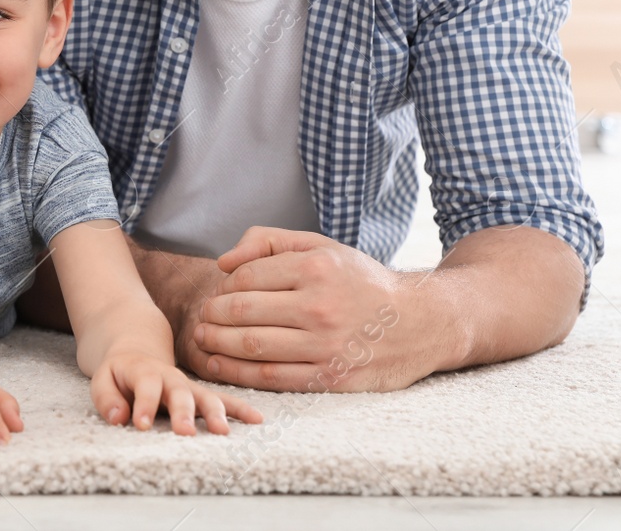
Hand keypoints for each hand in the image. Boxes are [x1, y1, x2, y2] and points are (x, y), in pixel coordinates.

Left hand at [91, 345, 262, 433]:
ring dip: (215, 413)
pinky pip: (223, 400)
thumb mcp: (103, 379)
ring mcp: (189, 387)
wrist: (138, 351)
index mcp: (144, 372)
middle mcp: (171, 378)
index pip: (145, 387)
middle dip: (183, 412)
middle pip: (180, 393)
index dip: (144, 405)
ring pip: (206, 396)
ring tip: (222, 431)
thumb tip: (118, 418)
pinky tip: (257, 419)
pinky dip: (240, 409)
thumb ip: (106, 398)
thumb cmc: (119, 373)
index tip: (141, 424)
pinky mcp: (201, 395)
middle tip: (185, 432)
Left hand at [192, 227, 412, 391]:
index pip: (247, 278)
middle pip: (243, 312)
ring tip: (202, 339)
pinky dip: (238, 373)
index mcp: (316, 268)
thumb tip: (224, 262)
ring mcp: (326, 345)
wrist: (420, 322)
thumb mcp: (321, 246)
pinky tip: (219, 364)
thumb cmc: (360, 281)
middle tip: (201, 318)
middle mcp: (320, 307)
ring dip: (217, 344)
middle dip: (212, 316)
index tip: (216, 294)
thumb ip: (270, 242)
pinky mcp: (332, 378)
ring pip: (253, 347)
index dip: (222, 288)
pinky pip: (273, 378)